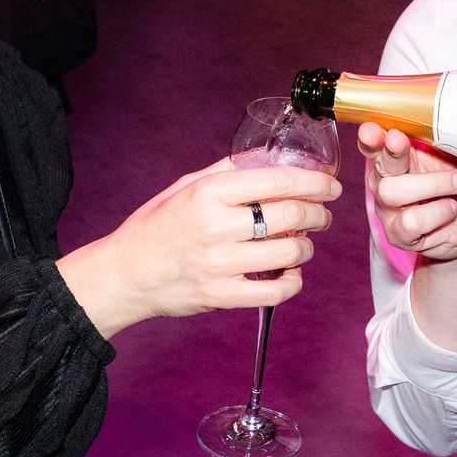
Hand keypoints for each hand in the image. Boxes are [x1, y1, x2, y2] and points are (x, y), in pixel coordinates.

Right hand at [58, 156, 341, 336]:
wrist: (125, 273)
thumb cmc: (156, 226)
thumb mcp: (186, 186)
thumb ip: (228, 172)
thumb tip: (272, 160)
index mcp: (209, 192)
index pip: (278, 180)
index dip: (314, 182)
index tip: (330, 186)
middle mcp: (216, 226)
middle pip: (291, 215)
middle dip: (319, 214)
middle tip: (322, 215)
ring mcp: (220, 264)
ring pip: (290, 252)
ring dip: (306, 247)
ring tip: (301, 243)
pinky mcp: (222, 296)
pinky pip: (276, 290)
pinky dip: (293, 281)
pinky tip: (290, 273)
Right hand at [359, 122, 456, 263]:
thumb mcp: (456, 155)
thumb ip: (441, 139)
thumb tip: (442, 118)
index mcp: (395, 160)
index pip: (373, 146)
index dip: (371, 138)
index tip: (379, 131)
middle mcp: (384, 184)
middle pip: (379, 168)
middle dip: (397, 154)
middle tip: (422, 149)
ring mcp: (389, 212)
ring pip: (392, 194)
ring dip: (433, 185)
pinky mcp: (400, 236)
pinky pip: (411, 222)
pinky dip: (438, 212)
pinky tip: (452, 209)